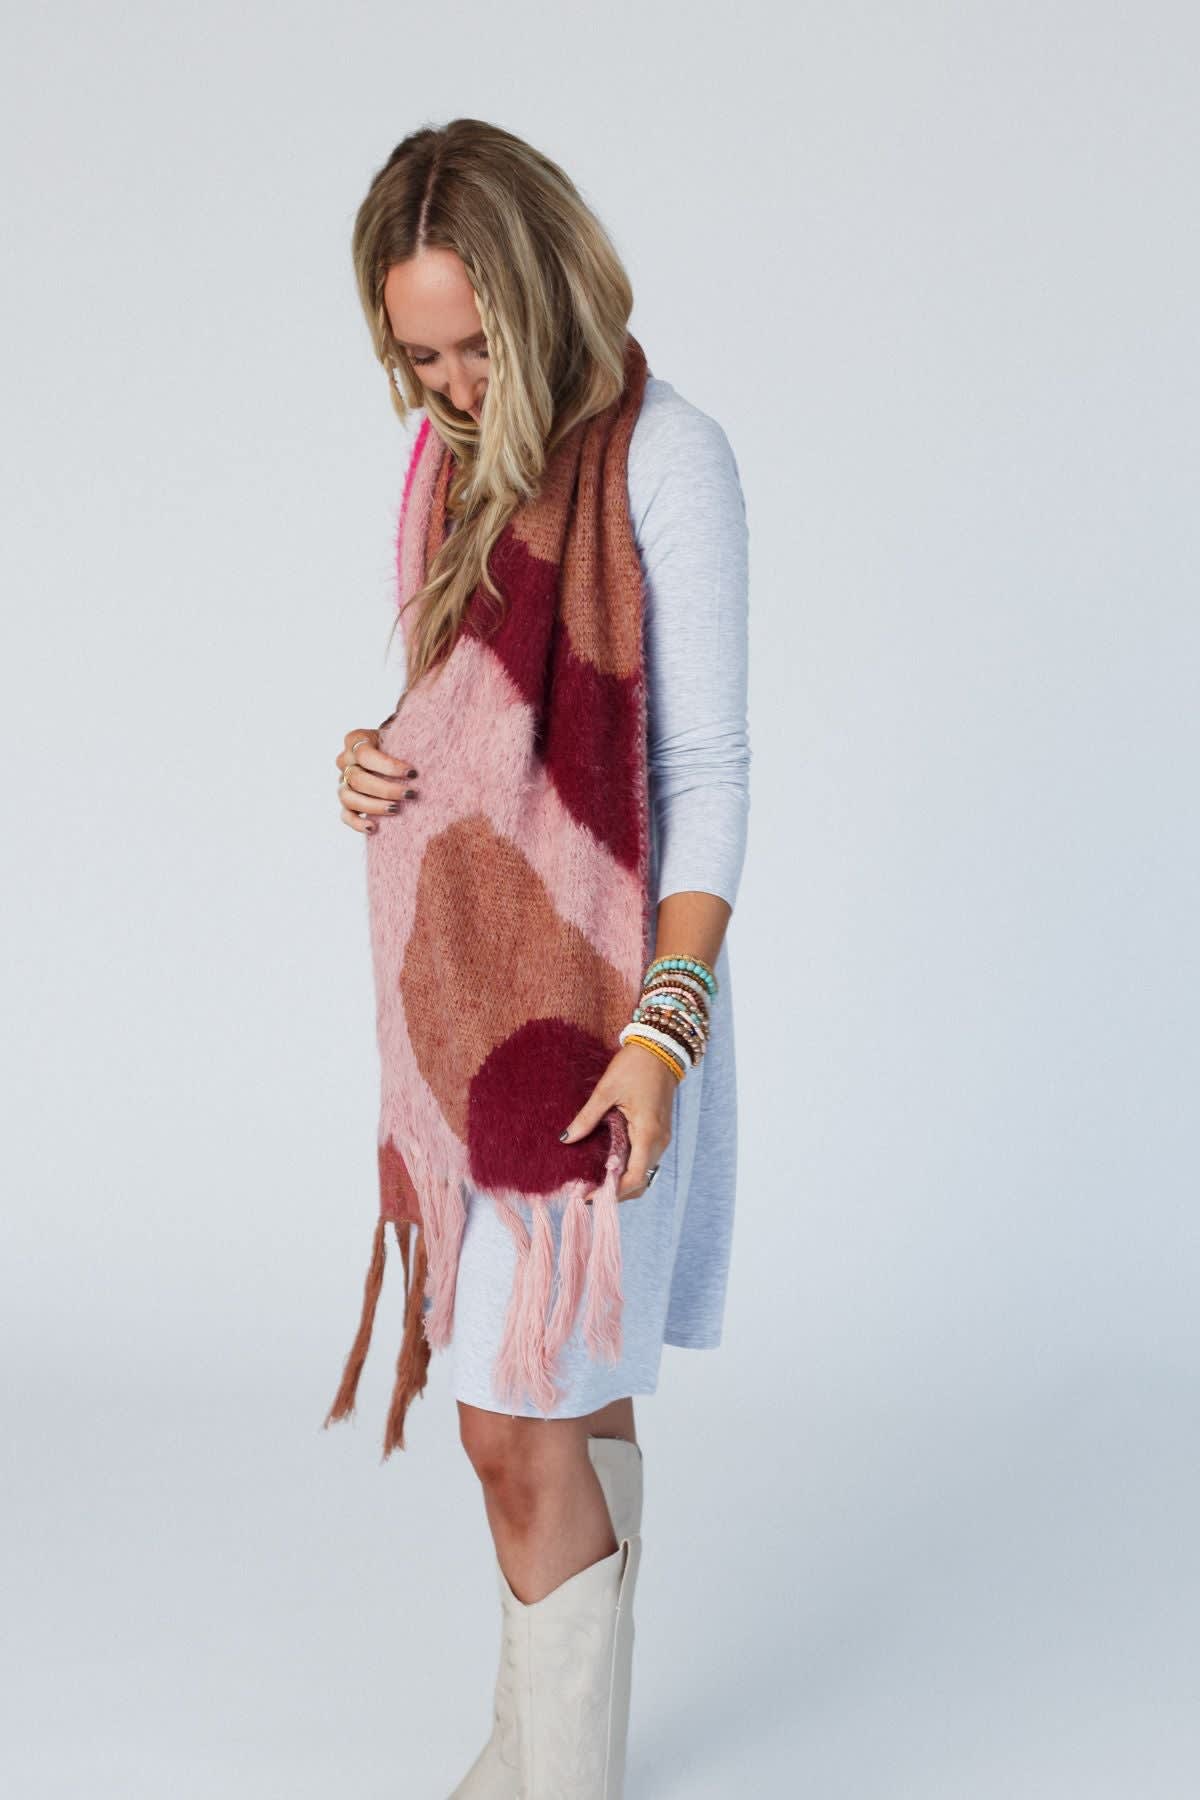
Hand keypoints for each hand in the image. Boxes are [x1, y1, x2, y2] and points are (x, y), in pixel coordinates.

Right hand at [335, 726, 418, 833]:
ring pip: (348, 797)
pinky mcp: (346, 803)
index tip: (413, 773)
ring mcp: (343, 783)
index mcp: (356, 740)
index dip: (388, 765)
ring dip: (373, 806)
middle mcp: (345, 761)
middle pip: (356, 778)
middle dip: (385, 789)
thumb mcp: (403, 736)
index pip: (364, 754)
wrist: (397, 756)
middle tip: (410, 794)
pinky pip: (345, 816)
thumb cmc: (402, 745)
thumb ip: (409, 740)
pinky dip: (357, 824)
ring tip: (396, 809)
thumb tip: (431, 752)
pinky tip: (374, 827)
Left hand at [559, 1040, 675, 1200]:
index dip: (612, 1193)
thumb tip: (567, 1138)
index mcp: (648, 1133)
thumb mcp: (606, 1090)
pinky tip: (607, 1163)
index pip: (634, 1179)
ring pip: (643, 1172)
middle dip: (614, 1191)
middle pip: (640, 1182)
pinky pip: (644, 1159)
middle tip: (586, 1191)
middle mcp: (659, 1141)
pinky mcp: (659, 1132)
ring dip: (621, 1181)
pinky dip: (628, 1168)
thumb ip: (587, 1117)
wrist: (661, 1047)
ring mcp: (662, 1137)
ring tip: (593, 1179)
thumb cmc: (635, 1065)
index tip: (588, 1196)